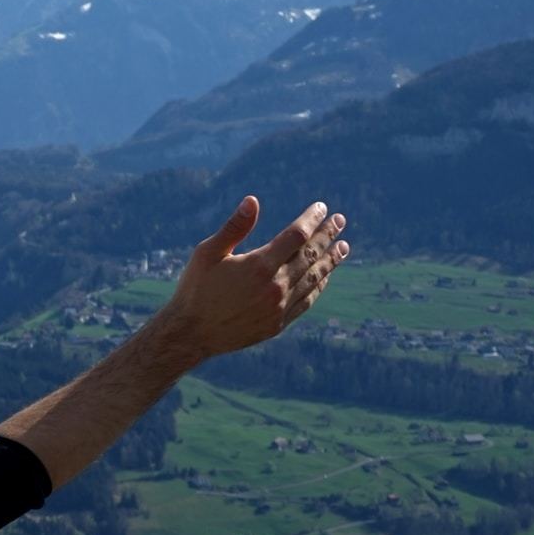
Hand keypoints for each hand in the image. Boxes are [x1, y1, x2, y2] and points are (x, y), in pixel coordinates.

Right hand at [158, 195, 349, 361]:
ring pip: (314, 278)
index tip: (321, 207)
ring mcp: (279, 306)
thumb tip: (253, 200)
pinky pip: (307, 300)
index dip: (311, 219)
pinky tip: (324, 276)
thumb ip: (234, 227)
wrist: (190, 334)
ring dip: (330, 260)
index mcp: (259, 265)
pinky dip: (319, 285)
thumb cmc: (195, 289)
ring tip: (343, 247)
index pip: (296, 235)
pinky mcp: (278, 323)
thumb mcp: (207, 253)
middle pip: (310, 255)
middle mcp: (275, 286)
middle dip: (327, 235)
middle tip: (340, 221)